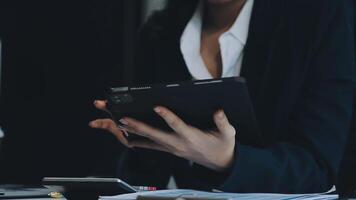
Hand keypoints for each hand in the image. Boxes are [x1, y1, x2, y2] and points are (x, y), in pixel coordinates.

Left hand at [90, 100, 235, 171]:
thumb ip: (223, 122)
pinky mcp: (169, 149)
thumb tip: (219, 110)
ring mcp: (171, 148)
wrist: (220, 163)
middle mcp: (177, 144)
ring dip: (131, 133)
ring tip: (115, 124)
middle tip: (122, 118)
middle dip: (137, 126)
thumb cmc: (222, 146)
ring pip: (147, 141)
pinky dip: (136, 141)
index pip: (177, 126)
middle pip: (154, 135)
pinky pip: (149, 146)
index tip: (157, 106)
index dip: (167, 116)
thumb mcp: (228, 134)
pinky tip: (125, 136)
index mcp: (191, 137)